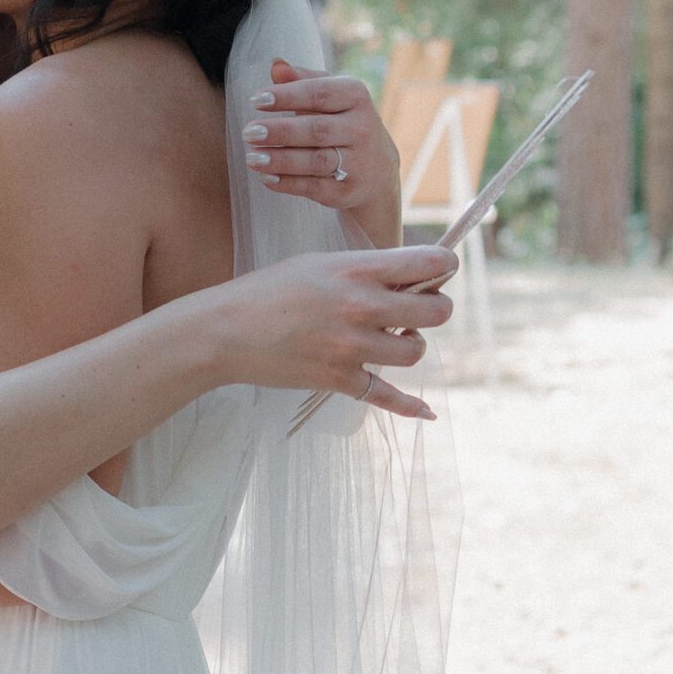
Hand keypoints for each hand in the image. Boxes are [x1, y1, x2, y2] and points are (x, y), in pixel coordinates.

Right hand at [232, 243, 456, 420]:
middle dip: (436, 308)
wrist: (226, 330)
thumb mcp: (319, 264)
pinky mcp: (339, 379)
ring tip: (394, 337)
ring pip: (414, 351)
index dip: (446, 265)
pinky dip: (410, 406)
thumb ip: (366, 270)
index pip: (428, 262)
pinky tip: (426, 411)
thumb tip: (413, 278)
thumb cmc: (270, 291)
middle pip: (434, 311)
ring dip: (411, 344)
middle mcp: (358, 307)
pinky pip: (388, 395)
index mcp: (354, 270)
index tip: (443, 270)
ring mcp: (350, 346)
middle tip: (422, 307)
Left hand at [241, 61, 401, 244]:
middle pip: (317, 129)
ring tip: (252, 157)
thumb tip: (276, 65)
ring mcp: (359, 163)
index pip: (320, 93)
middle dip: (281, 131)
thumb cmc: (341, 121)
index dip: (287, 96)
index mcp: (356, 97)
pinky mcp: (349, 191)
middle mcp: (362, 129)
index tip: (256, 100)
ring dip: (281, 160)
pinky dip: (289, 183)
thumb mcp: (329, 95)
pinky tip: (266, 177)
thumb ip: (301, 80)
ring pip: (316, 160)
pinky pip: (315, 187)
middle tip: (249, 132)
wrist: (377, 170)